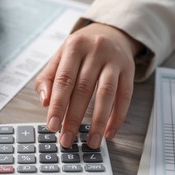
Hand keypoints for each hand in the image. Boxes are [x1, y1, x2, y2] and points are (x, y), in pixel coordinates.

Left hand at [34, 23, 142, 148]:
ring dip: (99, 121)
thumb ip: (48, 79)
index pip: (64, 80)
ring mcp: (114, 60)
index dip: (58, 105)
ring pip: (107, 94)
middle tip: (67, 139)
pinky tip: (109, 132)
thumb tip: (45, 102)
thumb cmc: (80, 51)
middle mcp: (95, 50)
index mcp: (74, 46)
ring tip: (92, 141)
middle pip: (83, 89)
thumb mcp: (60, 57)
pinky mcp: (129, 70)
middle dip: (74, 118)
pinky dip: (118, 117)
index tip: (53, 126)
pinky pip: (125, 96)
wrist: (110, 32)